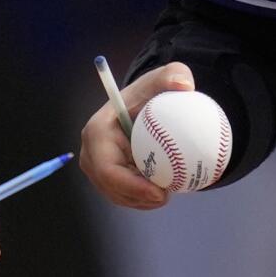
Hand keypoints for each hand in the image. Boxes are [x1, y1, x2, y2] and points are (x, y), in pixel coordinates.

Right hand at [79, 62, 194, 208]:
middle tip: (166, 197)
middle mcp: (90, 151)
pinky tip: (163, 193)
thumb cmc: (153, 92)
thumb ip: (175, 75)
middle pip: (109, 186)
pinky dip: (141, 198)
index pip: (106, 167)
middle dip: (136, 198)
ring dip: (140, 201)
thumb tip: (185, 85)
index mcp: (98, 130)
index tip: (159, 192)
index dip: (130, 186)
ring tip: (166, 195)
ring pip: (116, 194)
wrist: (146, 105)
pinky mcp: (106, 176)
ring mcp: (96, 166)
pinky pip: (122, 194)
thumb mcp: (165, 78)